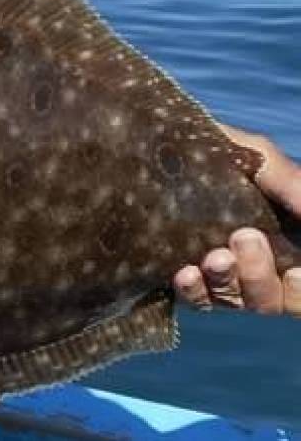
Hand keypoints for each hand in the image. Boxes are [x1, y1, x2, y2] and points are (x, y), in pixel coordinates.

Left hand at [173, 125, 300, 315]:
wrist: (155, 139)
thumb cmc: (217, 149)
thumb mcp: (256, 157)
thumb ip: (287, 181)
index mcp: (281, 243)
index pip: (298, 287)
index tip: (295, 271)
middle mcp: (253, 267)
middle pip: (270, 300)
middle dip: (259, 274)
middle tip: (245, 237)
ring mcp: (217, 275)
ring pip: (233, 301)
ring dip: (227, 281)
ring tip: (215, 256)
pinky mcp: (181, 276)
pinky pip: (192, 298)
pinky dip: (193, 290)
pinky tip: (185, 272)